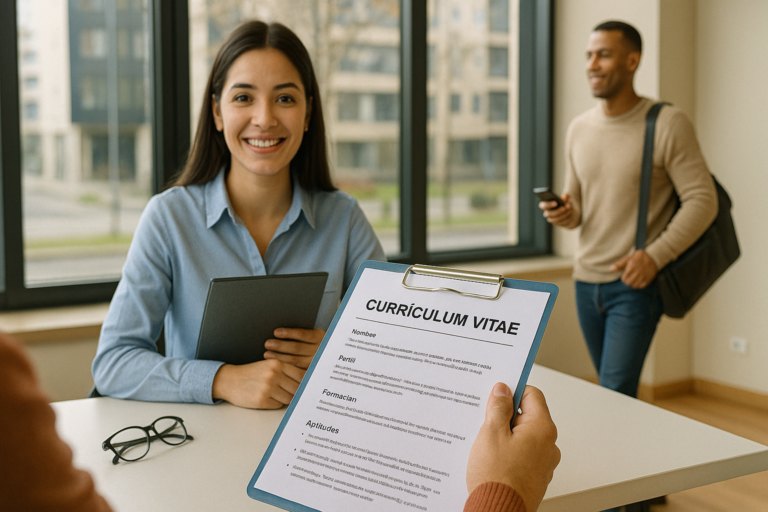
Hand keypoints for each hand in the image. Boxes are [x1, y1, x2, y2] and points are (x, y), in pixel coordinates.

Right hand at [211, 359, 304, 408]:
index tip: (309, 386)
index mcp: (277, 364)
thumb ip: (286, 371)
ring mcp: (267, 388)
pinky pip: (278, 405)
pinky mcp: (261, 400)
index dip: (307, 382)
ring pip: (289, 398)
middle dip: (296, 392)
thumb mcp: (269, 366)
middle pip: (297, 388)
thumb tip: (306, 381)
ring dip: (285, 398)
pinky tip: (266, 398)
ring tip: (275, 394)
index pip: (301, 375)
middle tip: (292, 392)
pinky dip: (275, 403)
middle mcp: (274, 375)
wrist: (229, 380)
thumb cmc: (252, 373)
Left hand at [264, 328, 324, 368]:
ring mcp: (315, 361)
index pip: (303, 334)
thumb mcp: (311, 335)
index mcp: (319, 336)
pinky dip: (284, 366)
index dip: (289, 333)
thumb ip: (300, 334)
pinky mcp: (311, 371)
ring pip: (295, 359)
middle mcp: (319, 349)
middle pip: (297, 347)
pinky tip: (275, 364)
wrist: (324, 360)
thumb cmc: (312, 344)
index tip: (276, 332)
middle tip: (267, 344)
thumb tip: (278, 332)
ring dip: (279, 356)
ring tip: (267, 354)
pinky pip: (295, 369)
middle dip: (280, 345)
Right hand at [466, 384, 559, 511]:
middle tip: (485, 419)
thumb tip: (502, 391)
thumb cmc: (497, 478)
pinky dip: (508, 451)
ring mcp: (543, 462)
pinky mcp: (534, 476)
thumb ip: (498, 408)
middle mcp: (548, 445)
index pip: (532, 395)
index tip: (497, 392)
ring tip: (486, 443)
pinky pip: (522, 454)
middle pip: (527, 416)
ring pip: (523, 436)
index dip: (513, 390)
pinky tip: (491, 458)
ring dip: (505, 434)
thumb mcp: (491, 433)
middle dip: (505, 415)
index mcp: (542, 429)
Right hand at [539, 193, 572, 226]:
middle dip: (557, 211)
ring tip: (570, 209)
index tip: (556, 203)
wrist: (569, 211)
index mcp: (546, 206)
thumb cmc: (564, 203)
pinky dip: (567, 217)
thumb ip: (564, 198)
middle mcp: (547, 213)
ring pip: (556, 219)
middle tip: (564, 208)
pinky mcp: (558, 223)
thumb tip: (565, 196)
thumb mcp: (565, 199)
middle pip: (549, 214)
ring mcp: (552, 219)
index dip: (548, 205)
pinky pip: (562, 222)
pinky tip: (571, 213)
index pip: (543, 206)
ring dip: (564, 214)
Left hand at [610, 249, 657, 288]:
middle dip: (627, 282)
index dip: (623, 278)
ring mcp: (644, 276)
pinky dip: (639, 285)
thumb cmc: (637, 258)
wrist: (653, 258)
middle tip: (628, 278)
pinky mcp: (649, 279)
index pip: (624, 278)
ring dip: (632, 284)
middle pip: (629, 283)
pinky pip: (642, 286)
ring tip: (633, 280)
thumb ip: (619, 264)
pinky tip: (638, 281)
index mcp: (632, 266)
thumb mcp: (628, 258)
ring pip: (635, 285)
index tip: (625, 276)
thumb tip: (610, 269)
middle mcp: (638, 271)